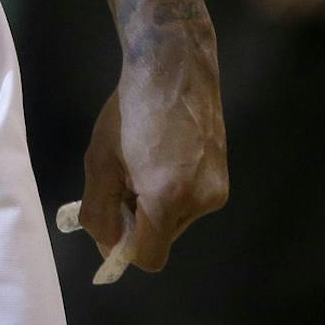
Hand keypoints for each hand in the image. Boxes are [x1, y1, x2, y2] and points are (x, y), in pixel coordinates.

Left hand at [63, 32, 227, 282]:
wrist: (174, 67)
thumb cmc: (129, 110)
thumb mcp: (101, 160)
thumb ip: (99, 210)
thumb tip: (106, 244)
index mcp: (168, 199)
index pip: (149, 257)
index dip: (122, 249)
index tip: (107, 224)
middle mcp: (201, 202)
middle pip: (162, 237)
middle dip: (137, 220)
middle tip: (121, 181)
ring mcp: (218, 190)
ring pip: (176, 219)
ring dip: (154, 204)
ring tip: (141, 162)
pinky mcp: (224, 176)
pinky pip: (190, 200)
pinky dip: (171, 190)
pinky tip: (161, 156)